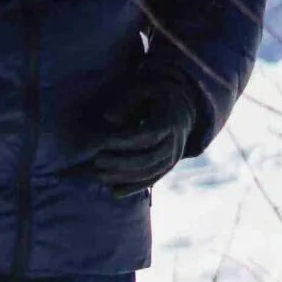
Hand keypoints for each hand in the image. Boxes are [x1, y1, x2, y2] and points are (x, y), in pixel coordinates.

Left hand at [90, 68, 200, 193]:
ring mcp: (173, 156)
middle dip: (122, 162)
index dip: (127, 140)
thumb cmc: (157, 96)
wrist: (184, 108)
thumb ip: (127, 101)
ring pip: (151, 172)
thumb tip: (109, 119)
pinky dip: (135, 187)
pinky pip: (153, 179)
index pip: (149, 136)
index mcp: (169, 121)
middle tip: (98, 160)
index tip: (105, 141)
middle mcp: (174, 142)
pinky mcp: (168, 166)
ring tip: (101, 176)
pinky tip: (115, 192)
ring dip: (125, 177)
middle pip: (149, 158)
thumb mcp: (144, 89)